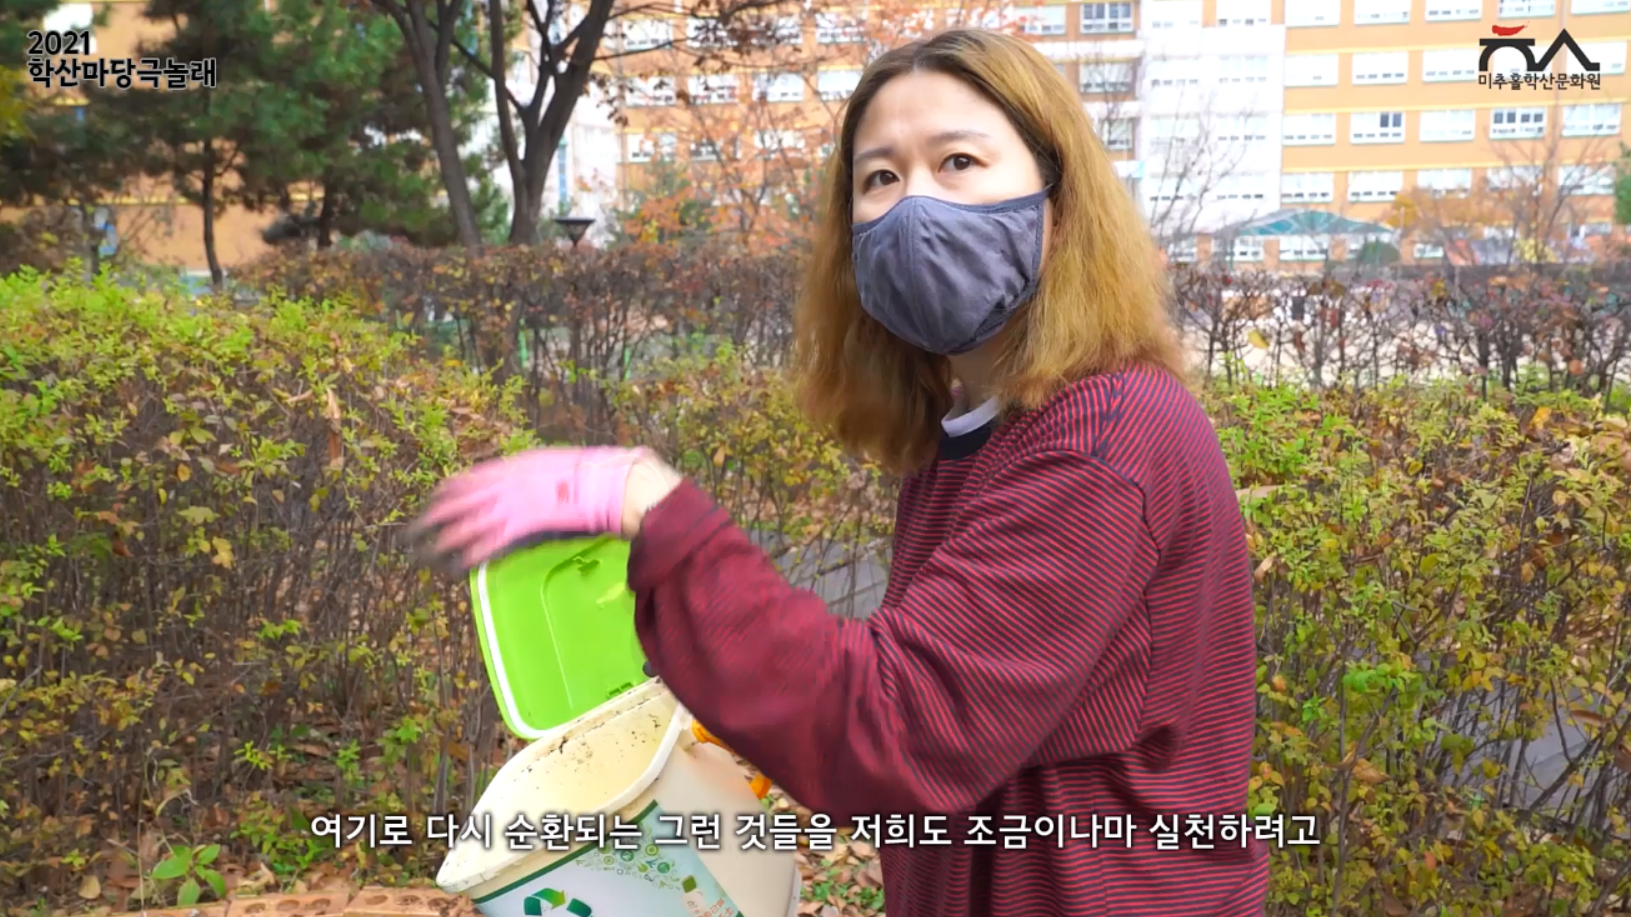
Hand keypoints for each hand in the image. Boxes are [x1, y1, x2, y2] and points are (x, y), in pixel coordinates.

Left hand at [411, 446, 676, 570]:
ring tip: (420, 557)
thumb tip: (516, 484)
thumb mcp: (550, 463)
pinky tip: (454, 568)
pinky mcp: (522, 527)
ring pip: (461, 526)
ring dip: (437, 543)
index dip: (438, 497)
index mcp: (508, 466)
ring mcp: (511, 505)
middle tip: (407, 536)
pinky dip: (467, 557)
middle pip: (451, 503)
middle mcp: (502, 483)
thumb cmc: (590, 472)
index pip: (460, 480)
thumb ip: (527, 475)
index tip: (427, 508)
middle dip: (426, 521)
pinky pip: (486, 545)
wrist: (611, 481)